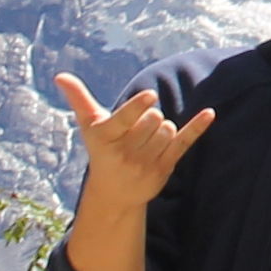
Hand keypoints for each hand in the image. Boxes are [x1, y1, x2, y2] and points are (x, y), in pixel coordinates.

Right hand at [54, 74, 214, 270]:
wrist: (114, 193)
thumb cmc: (102, 150)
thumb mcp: (89, 126)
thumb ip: (78, 99)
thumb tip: (60, 76)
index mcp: (106, 138)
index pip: (126, 119)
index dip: (138, 107)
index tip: (150, 96)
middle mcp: (125, 153)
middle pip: (153, 120)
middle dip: (150, 117)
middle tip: (138, 130)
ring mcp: (146, 164)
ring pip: (168, 130)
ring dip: (163, 128)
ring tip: (147, 140)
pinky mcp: (164, 169)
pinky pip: (184, 143)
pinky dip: (197, 128)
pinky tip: (209, 113)